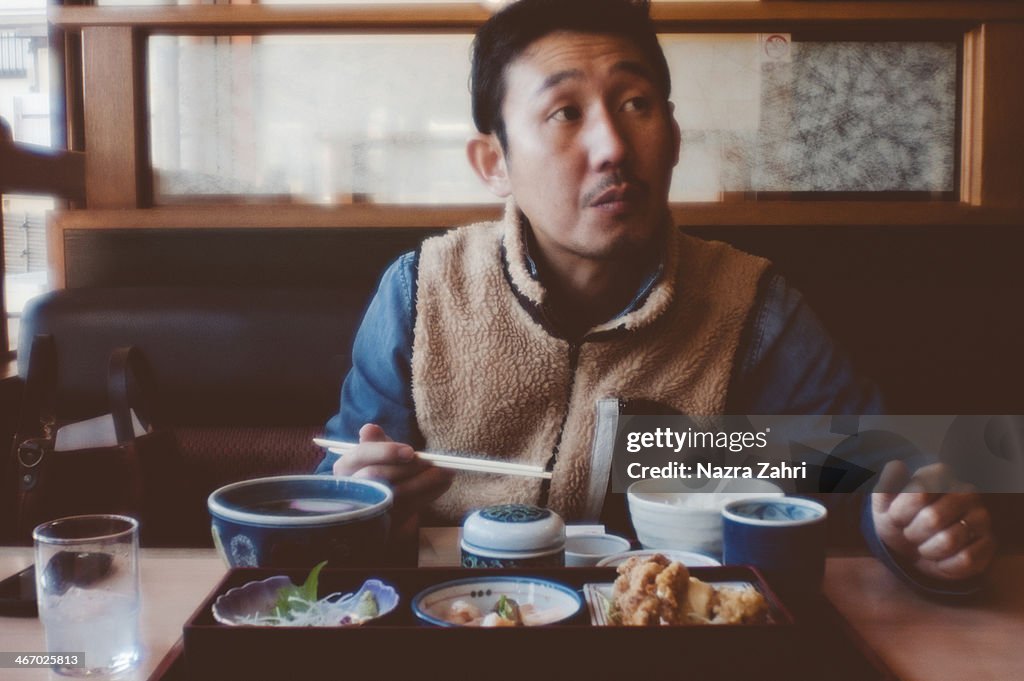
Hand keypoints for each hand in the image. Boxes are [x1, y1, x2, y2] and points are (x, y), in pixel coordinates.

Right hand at [332, 424, 452, 540]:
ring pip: (397, 496)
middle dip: (410, 468)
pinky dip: (430, 495)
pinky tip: (443, 484)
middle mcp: (351, 488)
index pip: (361, 455)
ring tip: (447, 471)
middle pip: (379, 477)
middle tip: (436, 461)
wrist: (380, 502)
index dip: (387, 452)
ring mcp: (368, 509)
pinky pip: (410, 509)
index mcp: (345, 466)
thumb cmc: (378, 468)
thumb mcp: (376, 452)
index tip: (411, 451)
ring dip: (427, 482)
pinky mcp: (385, 525)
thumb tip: (370, 429)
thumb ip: (376, 441)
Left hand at [871, 460, 995, 580]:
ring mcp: (981, 517)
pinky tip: (940, 558)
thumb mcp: (882, 504)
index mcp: (939, 474)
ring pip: (949, 541)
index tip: (896, 517)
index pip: (918, 492)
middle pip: (933, 518)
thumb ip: (885, 484)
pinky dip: (944, 565)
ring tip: (925, 545)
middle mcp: (967, 491)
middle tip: (911, 534)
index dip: (900, 512)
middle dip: (913, 533)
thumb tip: (897, 465)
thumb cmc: (899, 521)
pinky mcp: (989, 543)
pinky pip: (965, 560)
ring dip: (927, 550)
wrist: (911, 549)